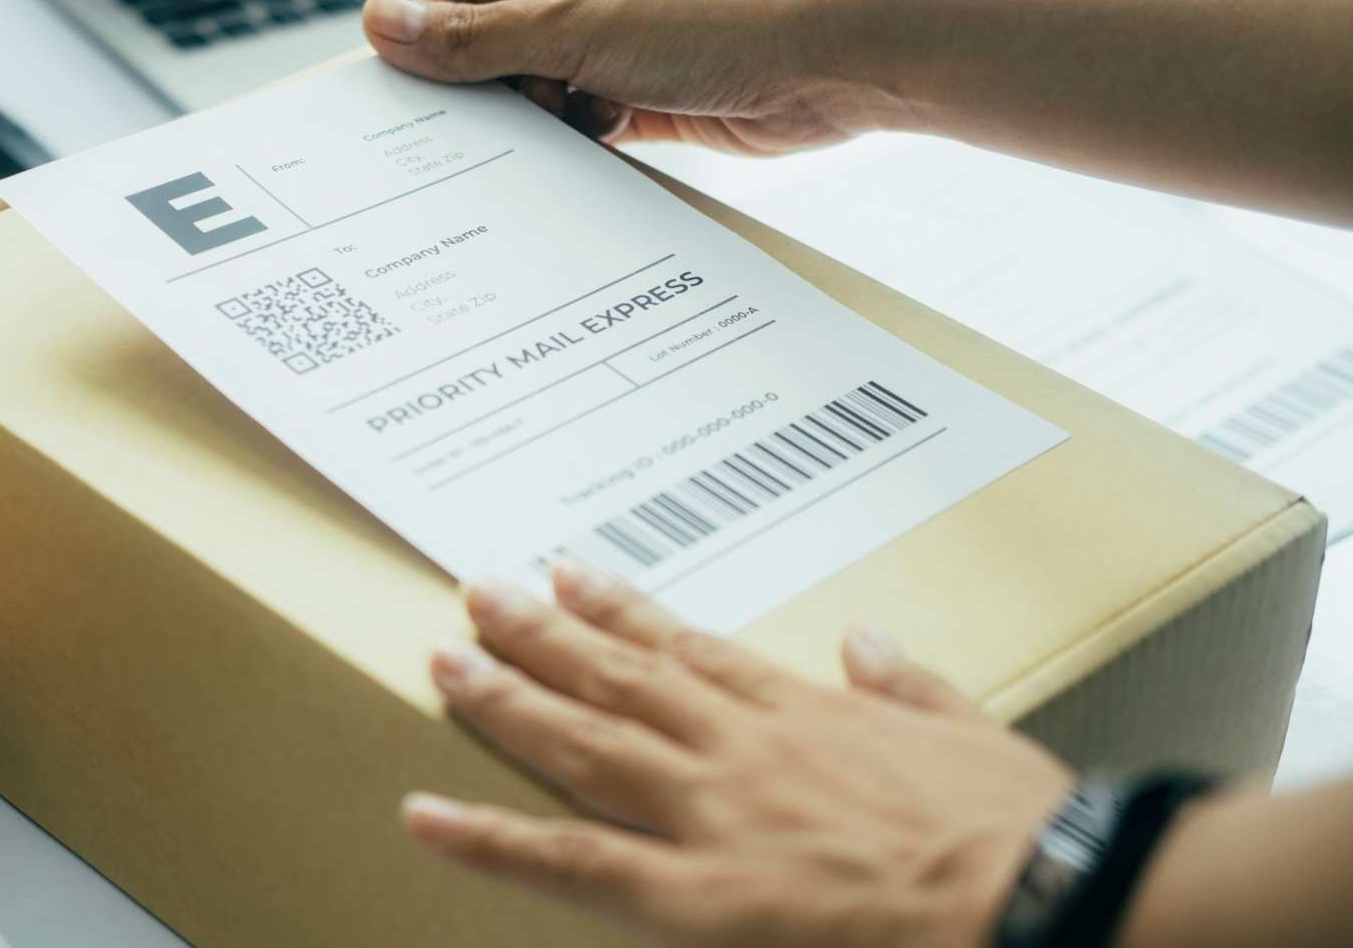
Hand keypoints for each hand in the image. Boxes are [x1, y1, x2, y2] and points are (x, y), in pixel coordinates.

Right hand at [359, 0, 890, 154]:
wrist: (836, 60)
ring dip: (536, 118)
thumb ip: (473, 37)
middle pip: (492, 39)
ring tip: (563, 124)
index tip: (414, 90)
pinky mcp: (643, 93)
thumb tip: (381, 25)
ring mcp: (616, 38)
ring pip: (534, 87)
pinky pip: (578, 123)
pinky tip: (589, 145)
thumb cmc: (724, 10)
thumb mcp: (576, 25)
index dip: (434, 35)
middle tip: (479, 126)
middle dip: (488, 85)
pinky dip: (574, 141)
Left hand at [403, 563, 1072, 946]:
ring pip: (583, 743)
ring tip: (445, 662)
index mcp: (804, 712)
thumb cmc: (1018, 832)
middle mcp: (739, 748)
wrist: (1042, 897)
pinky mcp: (696, 892)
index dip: (623, 608)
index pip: (690, 647)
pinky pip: (572, 860)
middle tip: (479, 593)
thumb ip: (908, 685)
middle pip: (618, 676)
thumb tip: (866, 639)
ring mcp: (710, 813)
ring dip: (507, 699)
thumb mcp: (974, 734)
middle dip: (541, 633)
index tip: (574, 572)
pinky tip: (427, 817)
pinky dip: (492, 837)